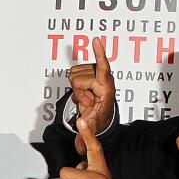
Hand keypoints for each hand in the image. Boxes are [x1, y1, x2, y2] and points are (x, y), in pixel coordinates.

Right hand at [67, 37, 114, 155]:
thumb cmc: (100, 118)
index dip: (99, 54)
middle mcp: (102, 77)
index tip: (96, 40)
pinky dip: (75, 84)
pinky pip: (72, 73)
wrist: (103, 114)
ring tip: (87, 96)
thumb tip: (80, 137)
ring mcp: (94, 72)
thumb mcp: (94, 127)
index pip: (103, 67)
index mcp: (106, 87)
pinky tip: (84, 91)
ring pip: (74, 73)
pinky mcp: (88, 70)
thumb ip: (87, 133)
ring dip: (77, 87)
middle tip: (88, 101)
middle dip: (79, 90)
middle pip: (78, 76)